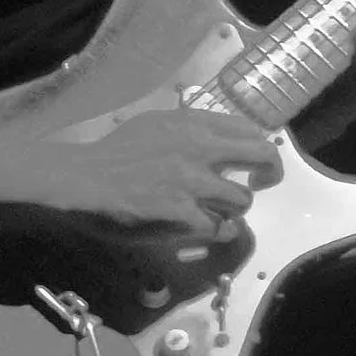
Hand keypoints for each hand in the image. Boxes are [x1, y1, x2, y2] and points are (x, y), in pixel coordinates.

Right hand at [39, 106, 281, 242]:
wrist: (84, 182)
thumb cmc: (115, 153)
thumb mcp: (155, 124)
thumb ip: (190, 129)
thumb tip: (220, 138)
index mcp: (192, 124)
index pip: (250, 129)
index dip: (260, 145)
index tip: (252, 160)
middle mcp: (200, 150)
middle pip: (262, 156)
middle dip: (271, 173)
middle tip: (261, 184)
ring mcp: (194, 185)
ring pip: (242, 200)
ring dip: (233, 209)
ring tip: (216, 213)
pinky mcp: (185, 218)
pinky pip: (222, 228)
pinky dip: (219, 232)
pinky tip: (205, 231)